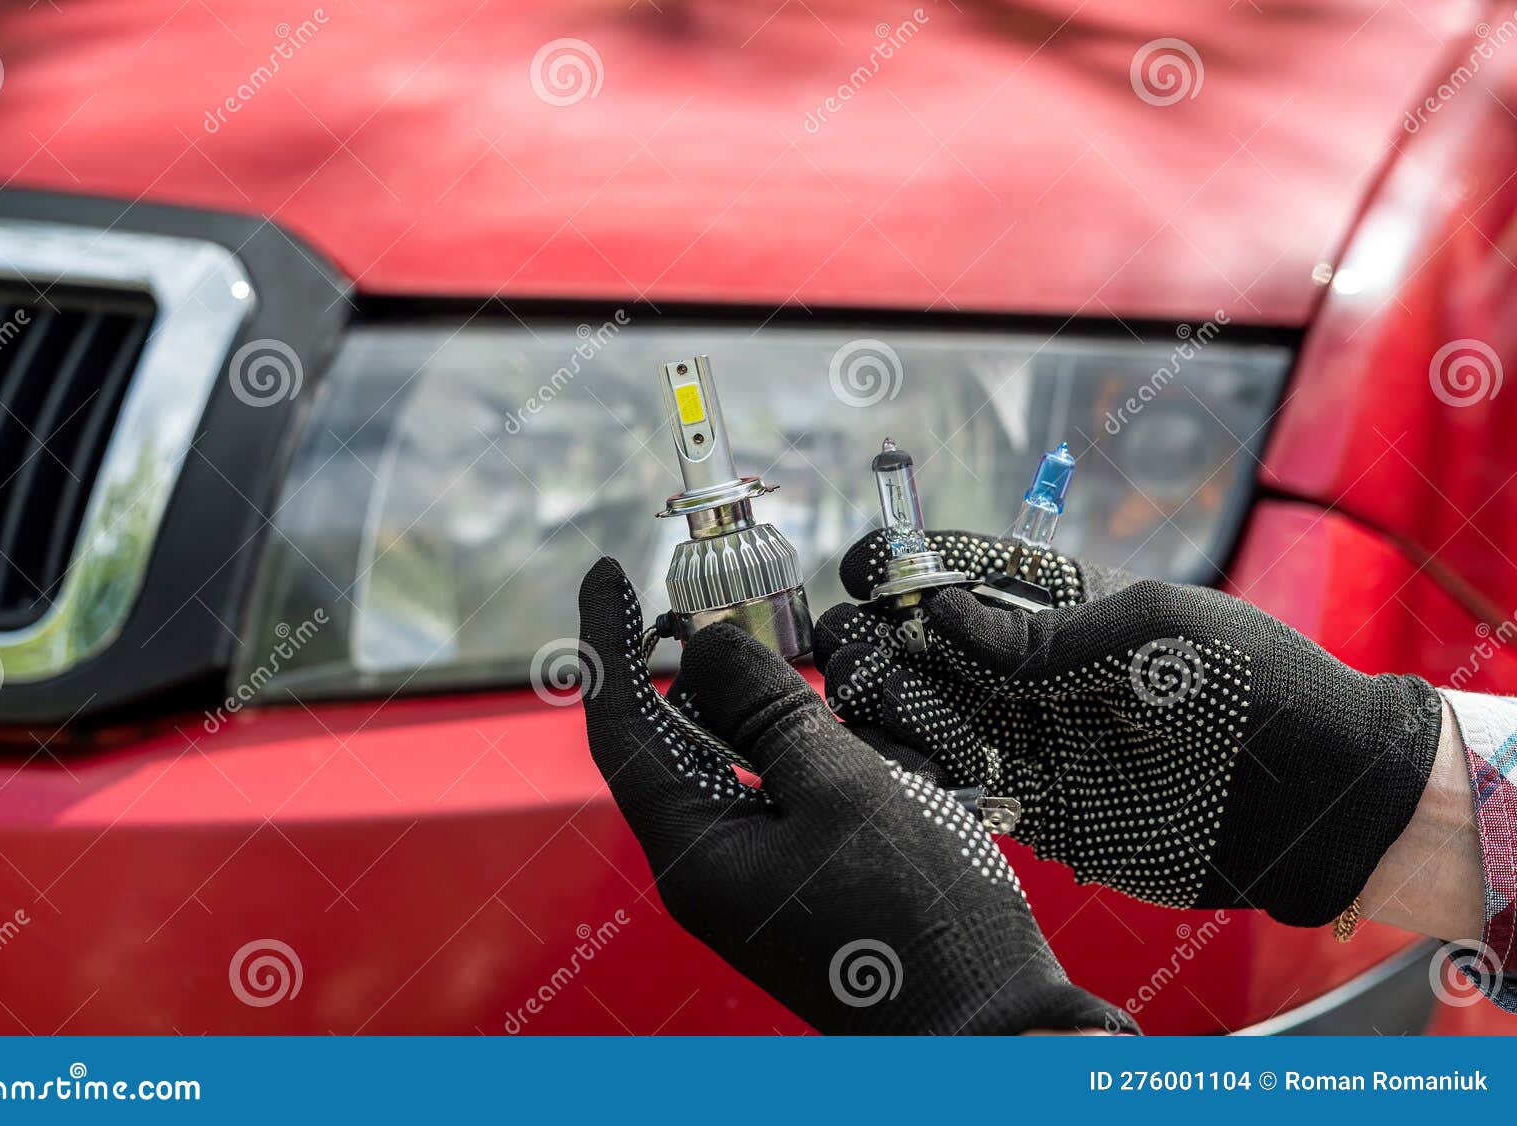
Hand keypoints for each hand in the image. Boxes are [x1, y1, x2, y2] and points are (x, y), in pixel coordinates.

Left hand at [578, 557, 1131, 1034]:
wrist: (993, 1028)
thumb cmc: (918, 925)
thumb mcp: (844, 791)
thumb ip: (772, 710)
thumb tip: (711, 644)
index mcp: (694, 850)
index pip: (623, 727)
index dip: (611, 643)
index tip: (611, 576)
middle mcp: (714, 862)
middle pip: (693, 735)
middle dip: (730, 675)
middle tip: (759, 618)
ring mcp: (763, 871)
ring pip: (760, 757)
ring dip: (806, 718)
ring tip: (865, 715)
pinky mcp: (812, 873)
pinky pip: (808, 791)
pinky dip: (846, 758)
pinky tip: (904, 758)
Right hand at [814, 530, 1442, 927]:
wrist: (1317, 808)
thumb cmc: (1257, 691)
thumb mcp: (1156, 635)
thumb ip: (1043, 632)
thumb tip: (941, 610)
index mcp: (1053, 603)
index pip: (949, 569)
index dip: (896, 564)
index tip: (864, 573)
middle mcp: (1021, 667)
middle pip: (905, 640)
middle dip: (869, 639)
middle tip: (870, 658)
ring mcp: (1017, 735)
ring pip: (906, 711)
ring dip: (884, 708)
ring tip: (916, 724)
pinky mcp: (1024, 807)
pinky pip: (940, 784)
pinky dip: (913, 773)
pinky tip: (932, 772)